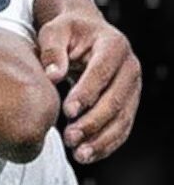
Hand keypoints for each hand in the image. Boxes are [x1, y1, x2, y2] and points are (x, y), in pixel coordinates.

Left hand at [38, 9, 140, 163]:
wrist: (84, 31)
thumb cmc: (67, 30)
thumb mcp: (54, 31)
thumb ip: (51, 51)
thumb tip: (52, 76)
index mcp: (113, 45)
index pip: (101, 73)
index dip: (86, 93)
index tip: (67, 111)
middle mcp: (130, 67)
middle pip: (116, 100)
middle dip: (93, 122)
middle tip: (70, 137)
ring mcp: (132, 86)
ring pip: (122, 118)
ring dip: (101, 139)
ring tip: (79, 153)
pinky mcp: (129, 102)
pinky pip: (123, 126)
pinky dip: (107, 143)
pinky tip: (88, 154)